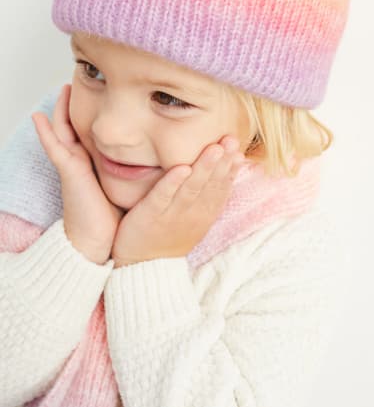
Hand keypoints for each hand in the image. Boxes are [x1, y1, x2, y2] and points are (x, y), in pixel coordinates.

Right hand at [32, 84, 123, 264]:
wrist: (97, 241)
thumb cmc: (113, 217)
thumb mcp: (127, 186)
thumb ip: (136, 171)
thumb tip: (160, 158)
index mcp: (95, 162)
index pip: (93, 132)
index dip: (95, 114)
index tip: (106, 94)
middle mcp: (82, 160)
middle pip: (76, 126)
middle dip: (77, 105)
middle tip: (80, 82)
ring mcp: (72, 165)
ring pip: (63, 131)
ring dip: (61, 110)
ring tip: (63, 88)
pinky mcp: (68, 172)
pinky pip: (54, 148)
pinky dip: (45, 133)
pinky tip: (38, 117)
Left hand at [111, 136, 246, 266]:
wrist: (143, 266)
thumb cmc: (169, 236)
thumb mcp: (197, 218)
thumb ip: (208, 195)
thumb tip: (224, 167)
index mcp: (205, 213)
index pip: (222, 187)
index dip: (231, 167)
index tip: (238, 147)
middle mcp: (193, 213)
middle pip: (210, 185)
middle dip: (222, 162)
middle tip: (231, 140)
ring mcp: (172, 214)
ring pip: (191, 188)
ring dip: (204, 168)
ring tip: (214, 149)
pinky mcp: (150, 215)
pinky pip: (163, 197)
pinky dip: (173, 183)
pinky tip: (182, 169)